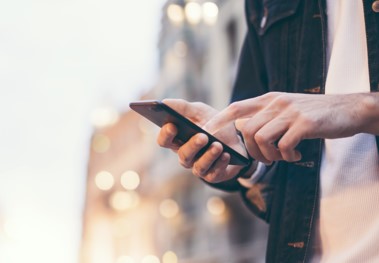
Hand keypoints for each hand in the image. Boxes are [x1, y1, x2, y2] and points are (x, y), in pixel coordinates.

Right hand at [156, 99, 247, 182]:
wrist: (237, 137)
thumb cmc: (213, 123)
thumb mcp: (199, 111)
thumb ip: (182, 107)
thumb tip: (164, 102)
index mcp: (178, 140)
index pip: (164, 141)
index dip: (166, 135)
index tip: (172, 125)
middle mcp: (186, 155)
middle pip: (183, 155)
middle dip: (192, 146)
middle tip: (202, 136)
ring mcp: (199, 166)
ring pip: (198, 166)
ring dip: (208, 156)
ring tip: (218, 145)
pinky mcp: (213, 175)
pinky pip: (214, 174)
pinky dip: (220, 164)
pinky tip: (226, 155)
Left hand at [204, 92, 376, 162]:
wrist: (348, 109)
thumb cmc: (314, 114)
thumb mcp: (286, 109)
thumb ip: (265, 117)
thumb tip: (242, 130)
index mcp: (270, 99)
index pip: (236, 108)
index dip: (219, 121)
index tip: (207, 133)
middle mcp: (277, 103)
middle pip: (247, 130)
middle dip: (252, 151)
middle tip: (267, 159)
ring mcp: (290, 112)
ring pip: (261, 138)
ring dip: (269, 155)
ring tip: (283, 157)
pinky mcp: (305, 123)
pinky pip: (283, 145)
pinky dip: (287, 155)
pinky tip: (297, 154)